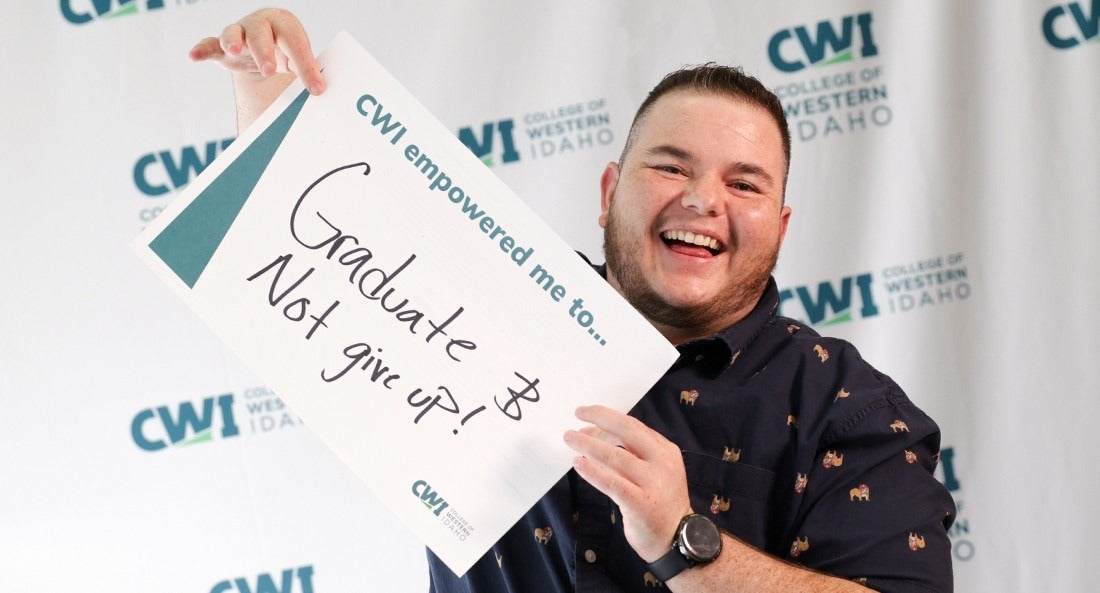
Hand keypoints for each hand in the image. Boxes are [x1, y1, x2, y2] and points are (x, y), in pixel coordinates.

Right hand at [189, 8, 324, 94]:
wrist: (269, 62)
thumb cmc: (288, 61)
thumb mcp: (301, 67)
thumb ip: (309, 76)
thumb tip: (322, 93)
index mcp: (285, 26)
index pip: (295, 42)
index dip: (306, 65)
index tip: (316, 89)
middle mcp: (260, 26)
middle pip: (259, 32)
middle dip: (264, 50)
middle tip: (270, 70)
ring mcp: (239, 36)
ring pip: (233, 33)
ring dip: (233, 42)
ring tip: (235, 52)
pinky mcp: (222, 50)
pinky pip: (210, 47)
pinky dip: (202, 50)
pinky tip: (194, 56)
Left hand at [564, 405, 692, 561]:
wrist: (677, 539)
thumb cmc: (659, 503)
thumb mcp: (654, 472)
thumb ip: (631, 454)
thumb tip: (594, 435)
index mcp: (666, 451)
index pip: (634, 426)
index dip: (607, 417)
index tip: (587, 413)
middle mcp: (662, 463)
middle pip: (627, 431)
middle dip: (600, 418)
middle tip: (578, 413)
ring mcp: (653, 483)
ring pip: (616, 456)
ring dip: (589, 445)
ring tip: (570, 439)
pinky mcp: (642, 504)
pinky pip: (612, 483)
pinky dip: (593, 472)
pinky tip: (578, 464)